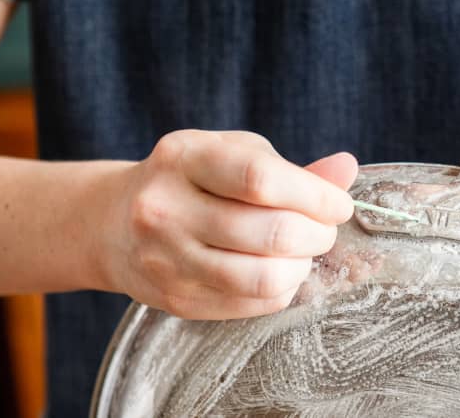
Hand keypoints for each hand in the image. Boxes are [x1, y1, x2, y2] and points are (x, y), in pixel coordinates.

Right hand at [96, 130, 357, 319]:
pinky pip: (252, 305)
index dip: (315, 196)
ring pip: (263, 278)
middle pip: (270, 233)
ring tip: (303, 252)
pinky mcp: (175, 300)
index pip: (261, 179)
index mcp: (184, 158)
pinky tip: (279, 271)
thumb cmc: (190, 180)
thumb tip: (345, 169)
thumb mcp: (231, 155)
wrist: (113, 223)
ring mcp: (167, 259)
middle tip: (324, 230)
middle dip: (317, 235)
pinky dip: (281, 290)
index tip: (339, 205)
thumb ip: (289, 169)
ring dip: (302, 267)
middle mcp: (167, 209)